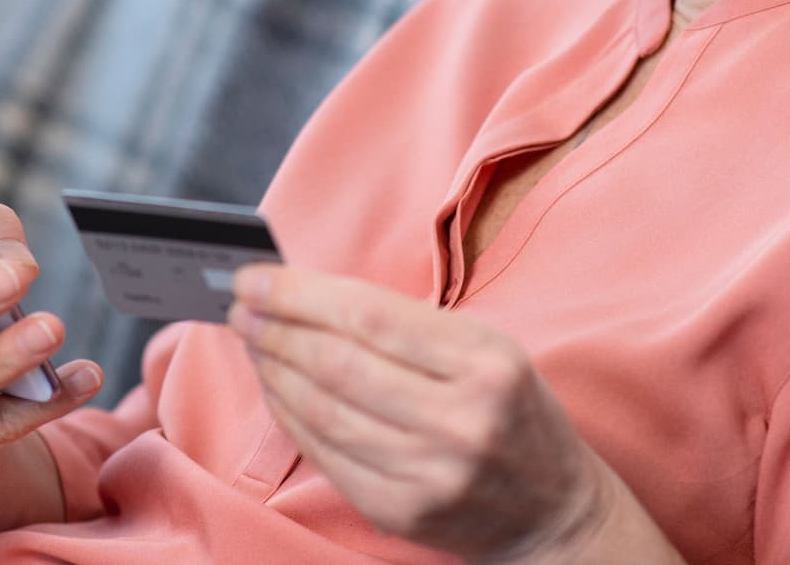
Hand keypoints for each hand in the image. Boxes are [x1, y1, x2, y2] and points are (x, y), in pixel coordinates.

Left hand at [227, 265, 653, 561]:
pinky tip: (275, 389)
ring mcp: (427, 472)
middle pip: (336, 362)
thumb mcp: (488, 347)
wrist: (550, 510)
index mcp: (484, 362)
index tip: (255, 277)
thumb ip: (407, 323)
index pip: (369, 315)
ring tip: (250, 340)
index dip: (300, 294)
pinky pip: (324, 455)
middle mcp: (458, 419)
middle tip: (238, 305)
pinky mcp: (399, 511)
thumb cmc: (511, 411)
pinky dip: (289, 417)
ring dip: (272, 370)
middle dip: (274, 327)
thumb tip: (310, 294)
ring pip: (322, 411)